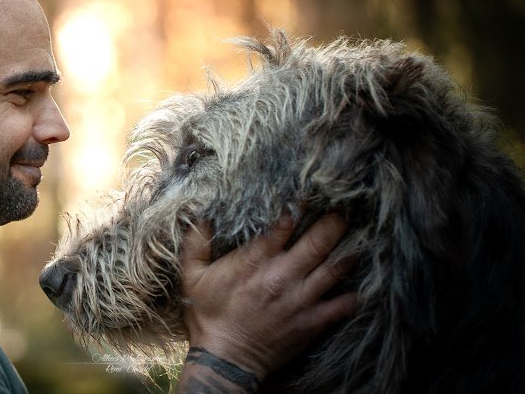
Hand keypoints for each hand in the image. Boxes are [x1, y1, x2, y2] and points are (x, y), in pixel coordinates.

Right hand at [179, 214, 356, 383]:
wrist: (226, 359)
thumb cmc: (208, 316)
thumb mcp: (192, 277)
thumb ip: (196, 244)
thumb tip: (200, 216)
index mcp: (255, 262)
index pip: (283, 226)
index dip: (299, 206)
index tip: (310, 192)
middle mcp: (283, 277)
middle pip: (318, 243)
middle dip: (334, 223)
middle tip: (344, 209)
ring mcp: (301, 300)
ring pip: (334, 269)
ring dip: (349, 251)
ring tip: (359, 237)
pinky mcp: (311, 322)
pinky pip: (341, 305)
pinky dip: (353, 294)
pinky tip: (360, 284)